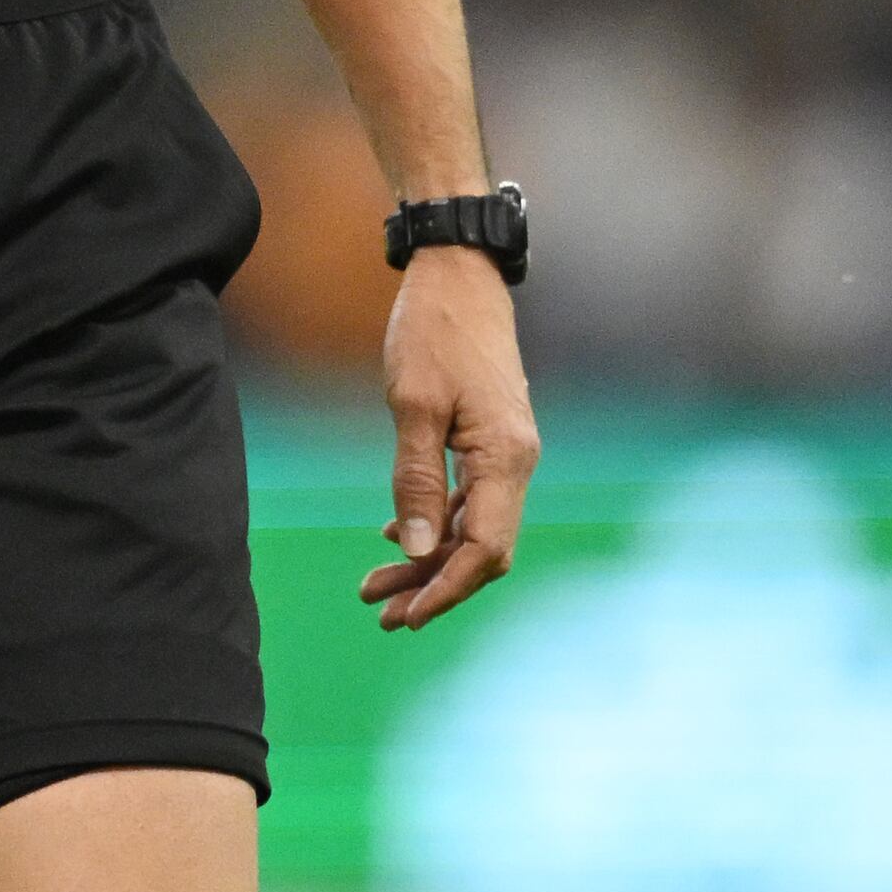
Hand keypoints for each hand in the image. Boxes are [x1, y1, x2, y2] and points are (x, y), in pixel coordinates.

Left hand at [362, 245, 538, 631]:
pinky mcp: (491, 439)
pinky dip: (436, 523)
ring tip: (375, 585)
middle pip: (481, 547)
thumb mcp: (414, 404)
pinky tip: (396, 535)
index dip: (447, 588)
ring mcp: (506, 451)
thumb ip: (416, 480)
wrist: (460, 275)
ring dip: (428, 558)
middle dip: (433, 584)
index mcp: (505, 457)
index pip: (485, 549)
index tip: (406, 616)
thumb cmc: (435, 331)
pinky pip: (469, 499)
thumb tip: (416, 548)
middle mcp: (515, 461)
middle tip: (380, 612)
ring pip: (473, 525)